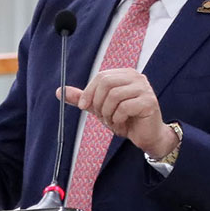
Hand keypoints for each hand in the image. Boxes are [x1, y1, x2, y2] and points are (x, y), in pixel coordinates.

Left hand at [61, 68, 178, 159]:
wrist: (145, 136)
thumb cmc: (125, 119)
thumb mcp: (99, 107)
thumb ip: (82, 98)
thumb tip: (60, 90)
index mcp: (125, 75)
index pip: (101, 76)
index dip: (89, 92)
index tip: (83, 106)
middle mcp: (136, 77)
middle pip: (106, 83)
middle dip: (98, 103)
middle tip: (102, 116)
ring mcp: (144, 88)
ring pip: (114, 96)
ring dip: (108, 113)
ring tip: (113, 121)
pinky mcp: (149, 102)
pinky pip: (124, 108)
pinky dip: (118, 120)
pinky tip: (122, 125)